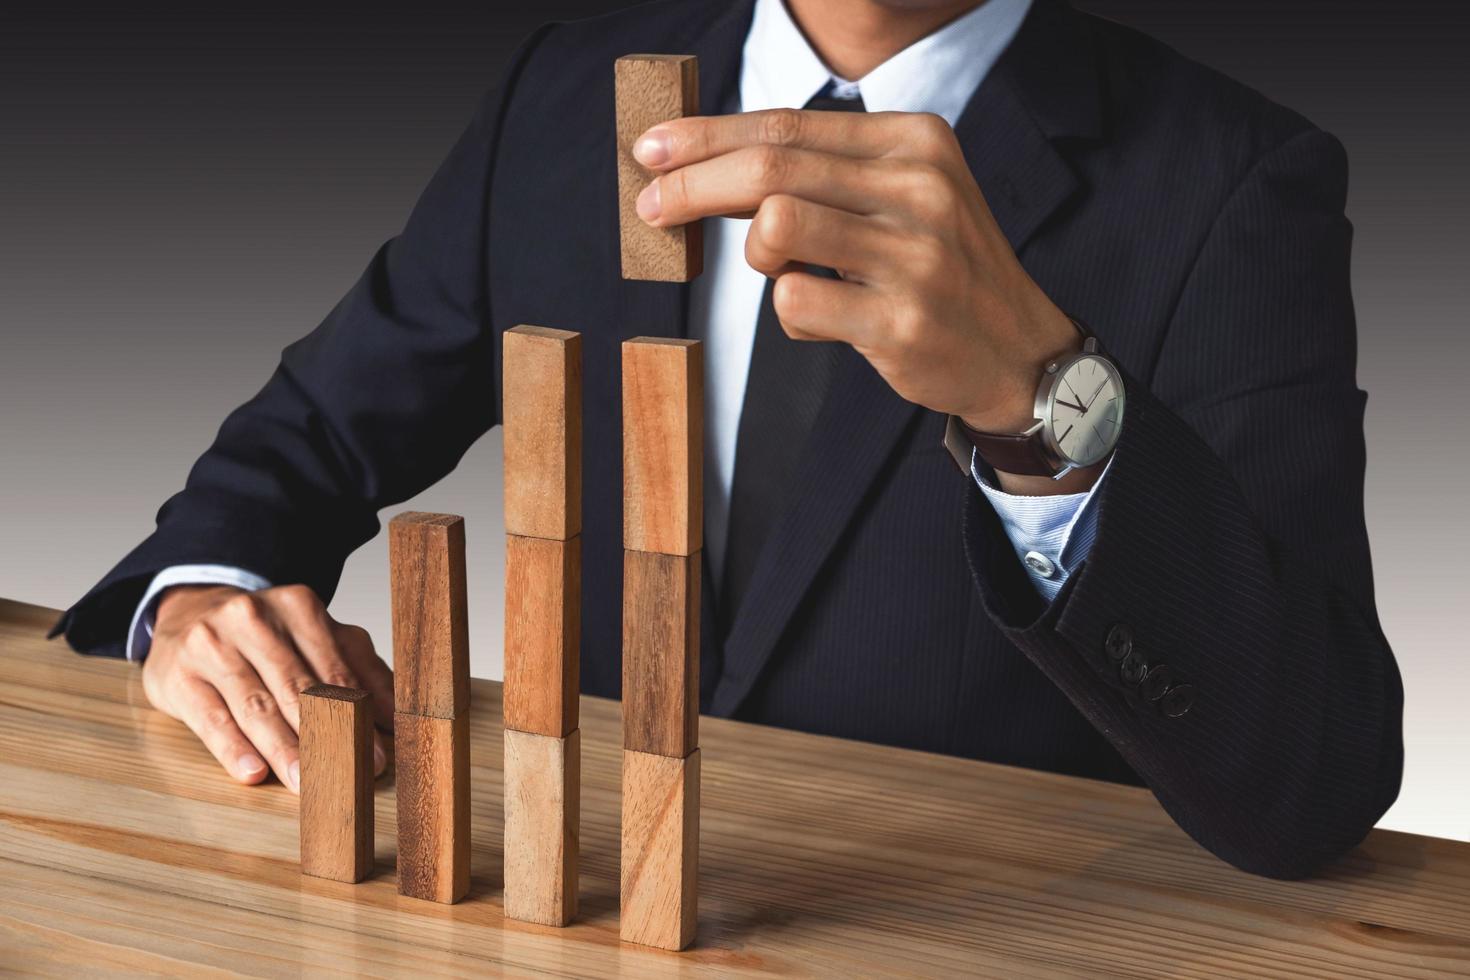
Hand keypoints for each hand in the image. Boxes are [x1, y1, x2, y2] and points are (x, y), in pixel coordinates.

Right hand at [143, 584, 392, 791]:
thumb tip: (397, 717)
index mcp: (297, 607)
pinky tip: (253, 772)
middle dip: (325, 737)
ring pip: (255, 706)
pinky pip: (211, 718)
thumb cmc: (264, 634)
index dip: (358, 715)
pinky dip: (234, 748)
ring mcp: (211, 646)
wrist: (188, 614)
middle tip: (347, 775)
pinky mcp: (178, 676)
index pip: (334, 669)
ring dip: (284, 749)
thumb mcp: (315, 637)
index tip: (376, 754)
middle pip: (295, 689)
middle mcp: (253, 619)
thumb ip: (360, 669)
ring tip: (306, 782)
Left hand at [632, 108, 1082, 434]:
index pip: (787, 124)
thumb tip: (709, 165)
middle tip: (648, 207)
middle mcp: (920, 188)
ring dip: (754, 255)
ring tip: (780, 270)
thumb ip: (823, 175)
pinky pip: (793, 304)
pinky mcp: (899, 323)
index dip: (707, 136)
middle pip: (771, 167)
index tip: (651, 150)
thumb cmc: (937, 268)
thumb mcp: (901, 197)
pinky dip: (789, 312)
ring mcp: (914, 256)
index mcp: (916, 141)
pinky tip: (826, 319)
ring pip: (777, 228)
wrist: (1017, 350)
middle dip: (692, 184)